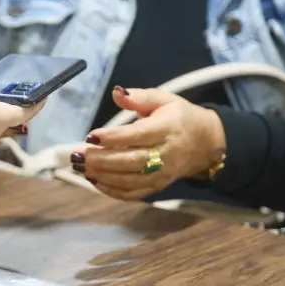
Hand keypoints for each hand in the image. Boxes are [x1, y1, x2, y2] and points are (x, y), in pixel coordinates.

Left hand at [71, 86, 225, 200]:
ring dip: (103, 177)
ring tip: (80, 168)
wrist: (207, 142)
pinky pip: (134, 193)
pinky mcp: (159, 186)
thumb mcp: (163, 99)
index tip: (91, 135)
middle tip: (78, 156)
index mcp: (166, 128)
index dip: (113, 137)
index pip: (137, 135)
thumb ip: (139, 97)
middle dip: (102, 160)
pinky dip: (113, 191)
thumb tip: (116, 92)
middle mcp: (166, 154)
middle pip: (131, 161)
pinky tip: (95, 181)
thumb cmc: (179, 117)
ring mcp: (163, 174)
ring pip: (131, 180)